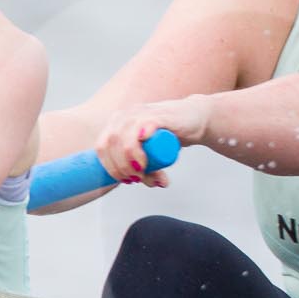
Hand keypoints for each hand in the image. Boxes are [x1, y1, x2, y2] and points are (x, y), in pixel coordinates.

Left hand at [94, 97, 211, 189]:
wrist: (196, 117)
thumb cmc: (172, 134)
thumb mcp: (157, 154)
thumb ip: (154, 168)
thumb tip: (156, 184)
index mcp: (118, 122)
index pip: (102, 145)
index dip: (109, 166)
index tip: (122, 179)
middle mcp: (126, 115)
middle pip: (110, 143)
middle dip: (119, 166)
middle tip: (134, 178)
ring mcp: (142, 113)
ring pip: (123, 138)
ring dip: (128, 161)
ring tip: (140, 172)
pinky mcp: (158, 115)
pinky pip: (142, 129)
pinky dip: (139, 147)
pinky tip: (144, 160)